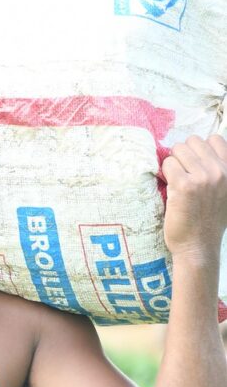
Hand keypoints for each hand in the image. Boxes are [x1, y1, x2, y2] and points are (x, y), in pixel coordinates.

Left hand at [161, 134, 226, 262]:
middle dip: (184, 155)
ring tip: (177, 183)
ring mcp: (202, 176)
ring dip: (173, 164)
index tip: (194, 166)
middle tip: (182, 175)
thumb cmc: (208, 222)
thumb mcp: (225, 193)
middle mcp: (220, 171)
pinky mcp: (183, 185)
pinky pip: (168, 164)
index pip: (214, 139)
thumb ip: (219, 173)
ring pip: (178, 150)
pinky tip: (170, 189)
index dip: (199, 150)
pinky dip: (165, 174)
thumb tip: (200, 154)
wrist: (198, 247)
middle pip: (192, 141)